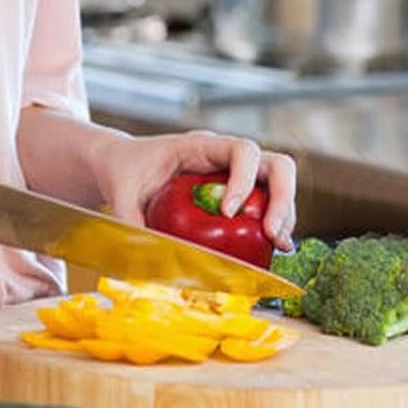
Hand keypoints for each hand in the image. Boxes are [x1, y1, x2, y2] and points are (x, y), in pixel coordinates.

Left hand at [94, 129, 296, 249]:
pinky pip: (267, 205)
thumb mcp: (122, 193)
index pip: (241, 150)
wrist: (123, 166)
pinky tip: (272, 250)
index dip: (244, 179)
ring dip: (285, 215)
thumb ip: (130, 222)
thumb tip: (145, 261)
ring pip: (278, 185)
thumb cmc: (125, 171)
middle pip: (275, 165)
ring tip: (279, 246)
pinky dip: (275, 225)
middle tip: (273, 235)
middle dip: (281, 199)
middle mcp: (226, 158)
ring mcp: (235, 176)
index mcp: (202, 146)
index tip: (228, 212)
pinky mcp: (236, 196)